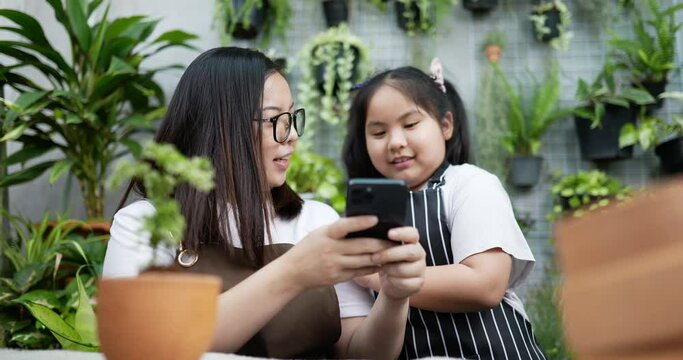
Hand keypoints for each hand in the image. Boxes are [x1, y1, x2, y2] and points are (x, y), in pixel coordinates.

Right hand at [280, 216, 394, 290]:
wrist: (292, 272)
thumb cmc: (309, 248)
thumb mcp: (320, 233)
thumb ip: (339, 229)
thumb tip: (362, 222)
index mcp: (326, 234)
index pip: (345, 226)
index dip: (361, 222)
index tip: (376, 218)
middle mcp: (331, 250)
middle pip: (362, 246)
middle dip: (381, 243)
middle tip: (395, 239)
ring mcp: (335, 265)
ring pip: (364, 261)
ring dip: (381, 256)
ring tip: (393, 251)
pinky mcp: (338, 277)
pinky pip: (360, 272)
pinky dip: (372, 267)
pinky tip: (382, 263)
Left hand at [372, 226, 425, 299]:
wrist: (393, 283)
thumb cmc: (388, 261)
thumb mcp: (386, 249)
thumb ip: (383, 241)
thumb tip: (370, 235)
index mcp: (413, 242)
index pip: (413, 234)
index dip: (402, 233)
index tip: (389, 233)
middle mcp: (419, 254)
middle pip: (409, 252)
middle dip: (389, 254)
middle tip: (374, 257)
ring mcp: (420, 269)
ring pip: (404, 269)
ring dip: (388, 269)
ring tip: (380, 267)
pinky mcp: (417, 284)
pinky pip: (404, 282)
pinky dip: (392, 280)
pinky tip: (387, 278)